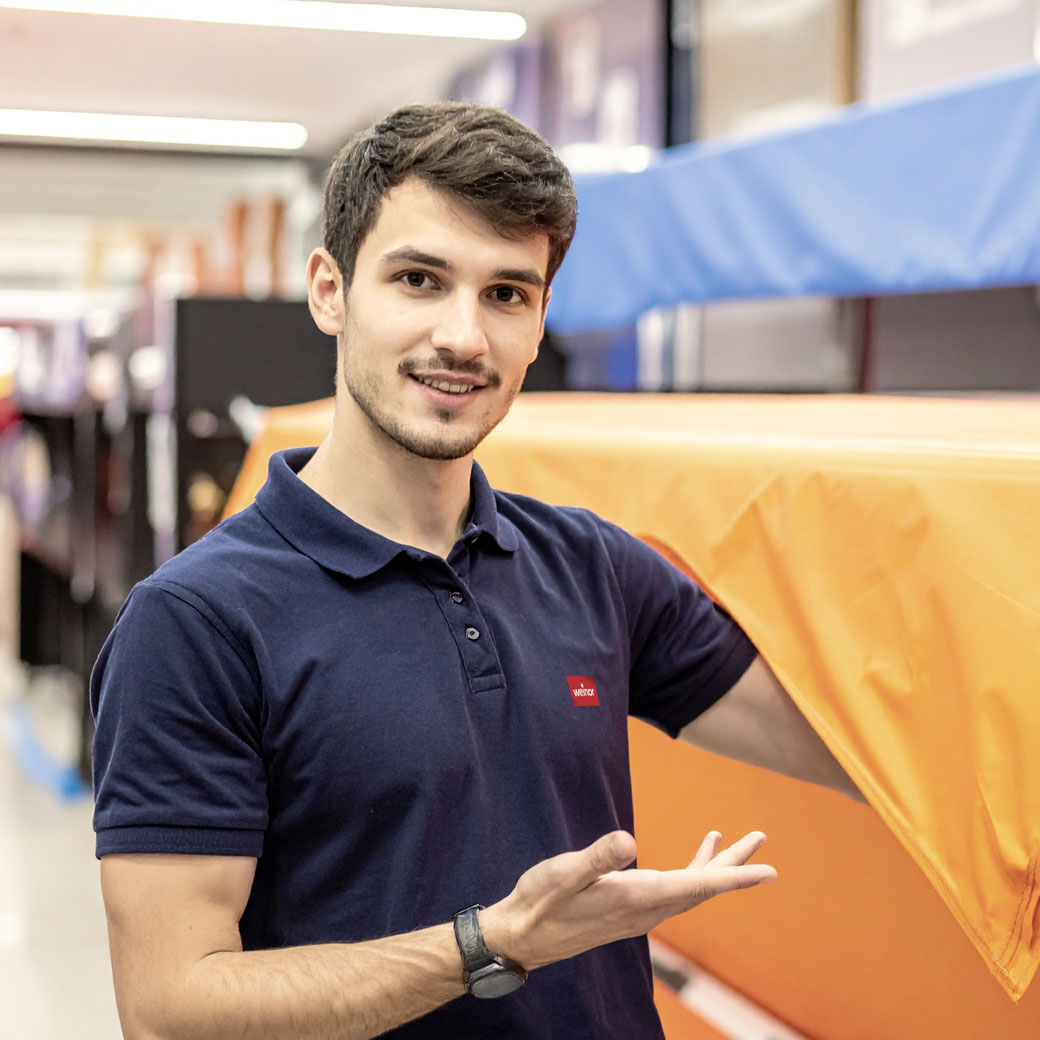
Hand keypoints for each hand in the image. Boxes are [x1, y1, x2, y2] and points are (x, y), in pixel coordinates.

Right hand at [480, 830, 775, 970]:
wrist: (521, 937)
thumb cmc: (539, 901)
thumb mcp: (564, 873)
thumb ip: (596, 857)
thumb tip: (628, 840)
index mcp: (636, 899)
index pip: (698, 886)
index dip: (734, 876)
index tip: (769, 871)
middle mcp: (645, 911)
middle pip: (702, 887)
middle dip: (734, 864)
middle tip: (760, 838)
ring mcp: (638, 913)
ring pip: (689, 889)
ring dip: (713, 866)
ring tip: (730, 839)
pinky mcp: (628, 910)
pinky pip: (671, 891)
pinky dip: (687, 871)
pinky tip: (685, 857)